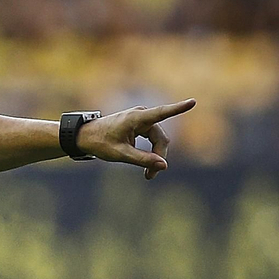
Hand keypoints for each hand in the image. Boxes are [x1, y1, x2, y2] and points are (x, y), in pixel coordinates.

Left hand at [77, 99, 196, 179]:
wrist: (85, 136)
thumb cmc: (100, 142)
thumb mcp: (120, 154)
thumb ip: (142, 160)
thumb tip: (164, 166)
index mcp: (136, 118)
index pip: (161, 113)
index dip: (178, 109)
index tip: (193, 102)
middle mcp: (141, 115)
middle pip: (161, 138)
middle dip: (158, 157)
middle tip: (150, 177)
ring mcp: (142, 120)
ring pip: (158, 140)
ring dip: (155, 156)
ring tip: (148, 175)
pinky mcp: (140, 125)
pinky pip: (152, 139)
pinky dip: (151, 152)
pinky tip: (147, 166)